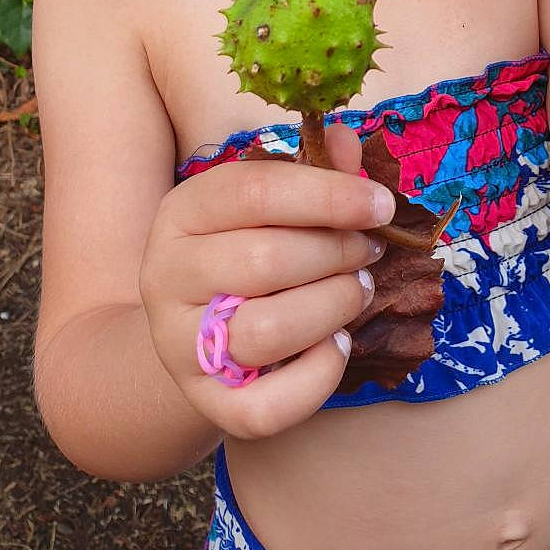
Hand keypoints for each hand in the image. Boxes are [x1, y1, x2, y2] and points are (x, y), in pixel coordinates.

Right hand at [139, 125, 392, 439]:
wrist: (190, 330)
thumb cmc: (243, 250)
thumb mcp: (266, 203)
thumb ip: (311, 171)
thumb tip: (345, 143)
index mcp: (183, 212)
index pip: (257, 191)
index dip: (328, 196)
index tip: (381, 205)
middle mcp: (167, 275)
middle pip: (265, 260)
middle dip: (337, 253)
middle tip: (369, 251)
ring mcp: (179, 344)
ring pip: (267, 331)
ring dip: (332, 307)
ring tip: (356, 291)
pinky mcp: (205, 400)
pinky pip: (267, 406)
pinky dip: (318, 376)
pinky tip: (336, 344)